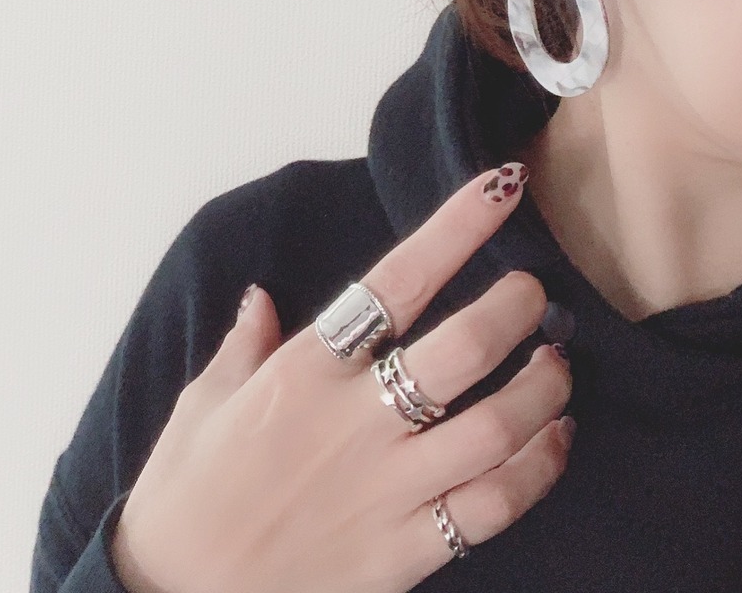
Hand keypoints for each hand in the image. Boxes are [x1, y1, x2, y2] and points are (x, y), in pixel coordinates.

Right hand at [109, 164, 572, 592]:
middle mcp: (354, 422)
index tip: (501, 187)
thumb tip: (262, 297)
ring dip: (543, 387)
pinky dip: (538, 469)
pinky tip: (552, 442)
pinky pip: (494, 506)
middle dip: (517, 308)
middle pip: (464, 349)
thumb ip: (245, 344)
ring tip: (557, 365)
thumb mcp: (203, 402)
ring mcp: (386, 490)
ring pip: (497, 427)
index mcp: (303, 371)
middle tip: (536, 293)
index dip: (456, 228)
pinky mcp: (406, 554)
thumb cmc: (184, 491)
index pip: (396, 281)